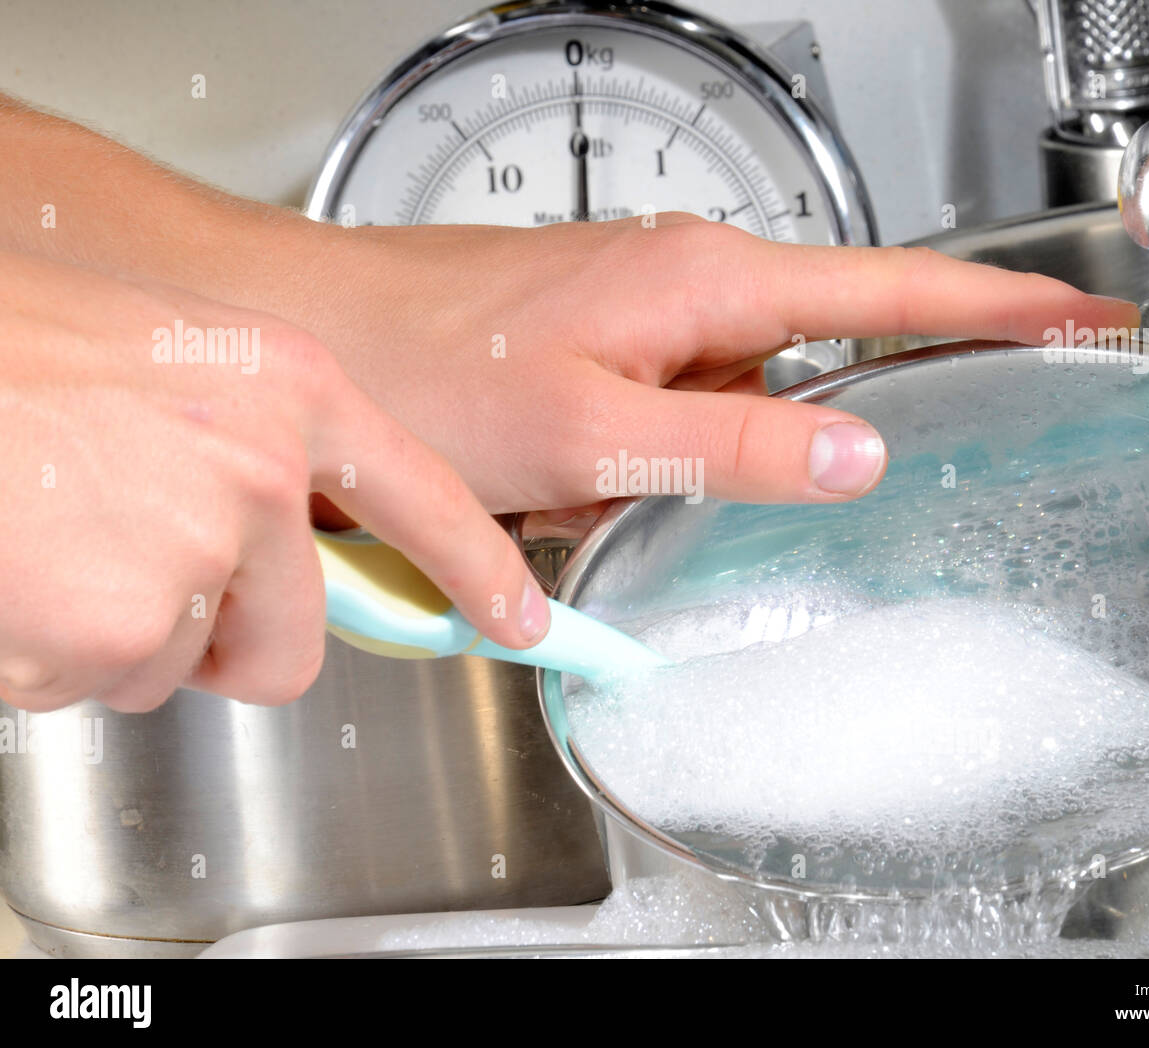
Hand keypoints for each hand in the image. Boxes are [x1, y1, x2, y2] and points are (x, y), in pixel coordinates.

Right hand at [0, 251, 547, 712]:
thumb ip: (245, 447)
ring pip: (179, 666)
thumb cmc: (3, 344)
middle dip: (216, 637)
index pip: (426, 498)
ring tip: (43, 533)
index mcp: (283, 387)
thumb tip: (281, 543)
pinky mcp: (120, 627)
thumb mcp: (163, 361)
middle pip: (290, 638)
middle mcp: (258, 469)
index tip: (524, 620)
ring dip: (111, 631)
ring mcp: (194, 551)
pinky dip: (44, 653)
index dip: (479, 569)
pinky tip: (12, 567)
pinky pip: (95, 685)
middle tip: (122, 566)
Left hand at [264, 215, 1140, 521]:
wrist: (316, 338)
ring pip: (725, 410)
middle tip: (692, 478)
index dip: (1001, 305)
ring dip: (680, 470)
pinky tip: (559, 485)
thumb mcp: (594, 431)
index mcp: (709, 281)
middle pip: (806, 364)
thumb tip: (859, 455)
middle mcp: (687, 284)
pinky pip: (663, 420)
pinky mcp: (606, 350)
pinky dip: (634, 467)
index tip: (1080, 318)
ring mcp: (645, 316)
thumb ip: (737, 446)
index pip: (896, 285)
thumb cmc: (426, 363)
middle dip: (779, 441)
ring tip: (574, 486)